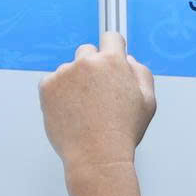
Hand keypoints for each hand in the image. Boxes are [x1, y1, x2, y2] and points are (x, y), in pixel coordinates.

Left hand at [39, 30, 156, 174]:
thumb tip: (128, 59)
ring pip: (69, 70)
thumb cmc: (123, 132)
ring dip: (74, 82)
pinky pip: (52, 82)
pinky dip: (58, 94)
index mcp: (113, 61)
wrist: (97, 157)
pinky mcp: (47, 87)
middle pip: (87, 52)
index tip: (110, 56)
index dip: (113, 48)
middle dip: (92, 67)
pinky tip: (70, 112)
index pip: (111, 38)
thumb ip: (141, 73)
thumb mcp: (148, 102)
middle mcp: (87, 62)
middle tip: (97, 94)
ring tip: (84, 110)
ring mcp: (64, 73)